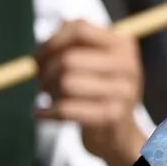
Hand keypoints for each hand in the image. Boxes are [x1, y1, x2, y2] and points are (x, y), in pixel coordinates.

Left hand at [35, 18, 146, 165]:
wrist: (116, 137)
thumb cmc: (97, 94)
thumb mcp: (93, 62)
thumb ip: (75, 43)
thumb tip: (55, 30)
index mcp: (123, 44)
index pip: (79, 28)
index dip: (51, 41)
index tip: (38, 58)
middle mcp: (128, 65)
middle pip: (68, 58)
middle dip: (45, 72)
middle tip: (40, 84)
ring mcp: (124, 91)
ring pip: (66, 83)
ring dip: (48, 92)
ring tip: (47, 98)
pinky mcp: (113, 116)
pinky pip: (66, 109)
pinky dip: (46, 113)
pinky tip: (40, 114)